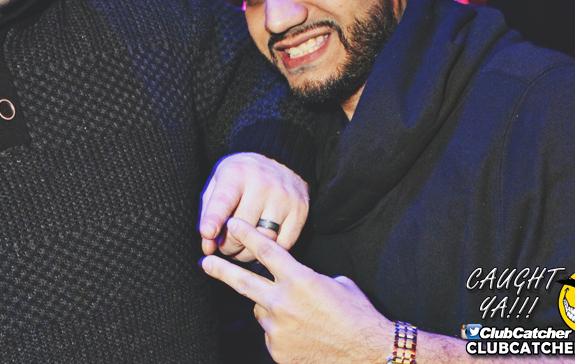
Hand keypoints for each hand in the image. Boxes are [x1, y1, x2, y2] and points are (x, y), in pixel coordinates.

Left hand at [198, 153, 307, 260]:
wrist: (278, 159)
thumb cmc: (240, 177)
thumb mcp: (218, 185)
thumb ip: (209, 215)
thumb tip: (208, 248)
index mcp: (236, 174)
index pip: (224, 199)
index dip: (214, 218)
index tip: (206, 233)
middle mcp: (262, 184)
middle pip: (243, 228)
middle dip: (228, 246)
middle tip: (223, 248)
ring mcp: (284, 197)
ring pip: (264, 240)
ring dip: (247, 254)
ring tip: (239, 251)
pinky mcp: (300, 209)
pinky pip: (284, 244)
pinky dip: (269, 252)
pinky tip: (259, 248)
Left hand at [201, 218, 392, 363]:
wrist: (368, 354)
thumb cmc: (358, 316)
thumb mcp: (336, 284)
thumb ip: (308, 279)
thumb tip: (295, 282)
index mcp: (300, 280)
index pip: (266, 250)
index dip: (246, 234)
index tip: (231, 224)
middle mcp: (283, 303)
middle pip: (243, 281)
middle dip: (221, 270)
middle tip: (205, 262)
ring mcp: (277, 328)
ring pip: (261, 311)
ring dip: (272, 309)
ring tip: (300, 317)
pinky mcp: (277, 350)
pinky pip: (271, 334)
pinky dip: (282, 332)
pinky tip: (303, 336)